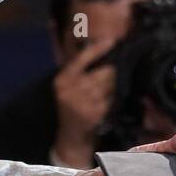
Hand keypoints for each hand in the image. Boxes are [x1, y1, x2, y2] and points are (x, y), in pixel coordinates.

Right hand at [52, 37, 118, 167]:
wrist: (70, 135)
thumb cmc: (71, 106)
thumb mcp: (67, 87)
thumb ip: (78, 70)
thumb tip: (97, 49)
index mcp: (62, 79)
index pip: (82, 59)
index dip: (98, 48)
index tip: (112, 40)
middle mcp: (70, 89)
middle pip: (102, 73)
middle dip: (110, 74)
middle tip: (110, 77)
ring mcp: (82, 102)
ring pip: (108, 86)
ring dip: (112, 88)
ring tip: (104, 93)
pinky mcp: (93, 113)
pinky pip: (110, 99)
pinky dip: (111, 100)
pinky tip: (105, 104)